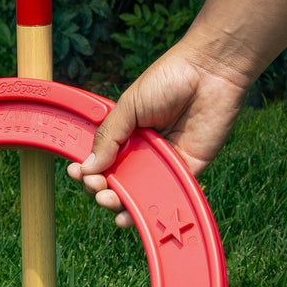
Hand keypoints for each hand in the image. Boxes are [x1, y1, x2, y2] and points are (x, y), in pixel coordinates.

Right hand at [68, 40, 249, 226]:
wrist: (209, 72)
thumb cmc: (168, 79)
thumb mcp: (128, 105)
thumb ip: (108, 136)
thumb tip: (87, 167)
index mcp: (127, 132)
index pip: (102, 158)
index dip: (89, 169)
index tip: (76, 172)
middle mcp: (144, 150)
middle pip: (119, 179)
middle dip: (103, 188)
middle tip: (97, 188)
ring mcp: (165, 161)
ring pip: (141, 191)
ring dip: (123, 202)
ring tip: (110, 202)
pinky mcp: (189, 169)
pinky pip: (169, 192)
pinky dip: (152, 206)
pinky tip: (132, 214)